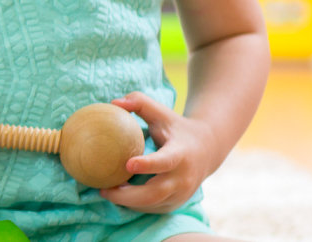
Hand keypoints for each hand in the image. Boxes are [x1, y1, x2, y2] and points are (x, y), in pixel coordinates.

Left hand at [99, 92, 218, 213]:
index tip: (127, 164)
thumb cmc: (176, 128)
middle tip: (103, 189)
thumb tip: (113, 102)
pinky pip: (153, 209)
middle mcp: (183, 177)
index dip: (148, 165)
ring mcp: (181, 193)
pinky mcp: (176, 203)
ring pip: (152, 205)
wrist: (207, 149)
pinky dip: (135, 206)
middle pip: (155, 193)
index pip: (165, 162)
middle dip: (127, 195)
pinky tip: (119, 197)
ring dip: (127, 202)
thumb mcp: (161, 112)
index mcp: (181, 154)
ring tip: (106, 192)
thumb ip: (139, 102)